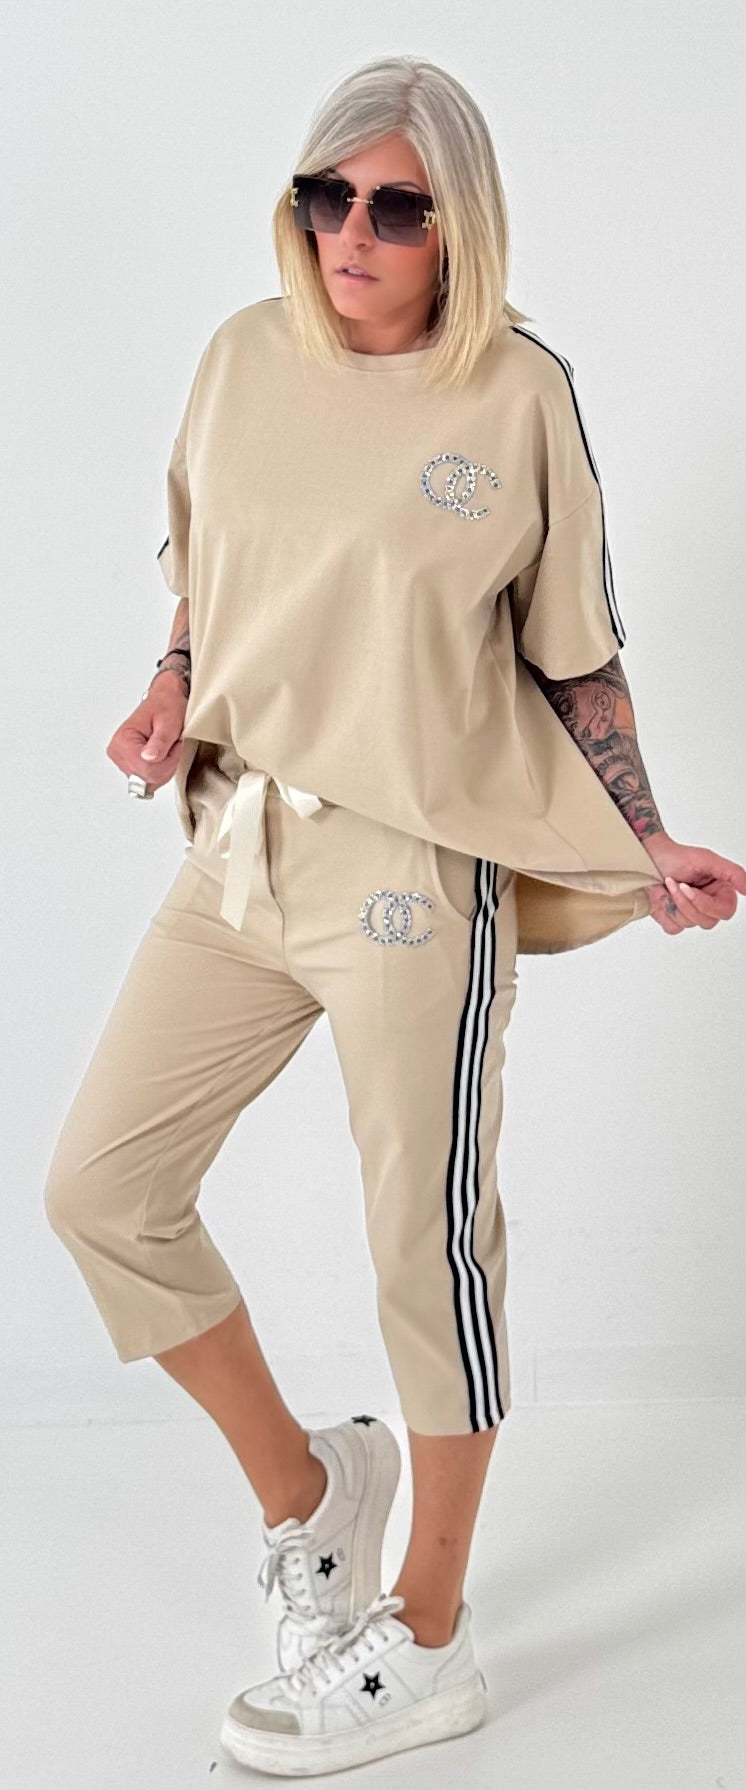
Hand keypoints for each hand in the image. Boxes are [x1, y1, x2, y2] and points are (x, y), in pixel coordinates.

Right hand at [106, 673, 186, 790]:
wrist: (166, 700)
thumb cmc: (167, 706)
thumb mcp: (169, 722)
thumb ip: (160, 742)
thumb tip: (148, 758)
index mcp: (123, 741)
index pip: (148, 770)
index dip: (168, 760)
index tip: (172, 743)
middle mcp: (118, 753)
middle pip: (149, 778)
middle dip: (168, 764)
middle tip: (170, 744)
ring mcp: (123, 762)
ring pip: (151, 782)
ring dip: (166, 767)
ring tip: (166, 746)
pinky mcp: (131, 767)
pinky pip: (151, 781)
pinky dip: (162, 770)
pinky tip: (161, 755)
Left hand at [641, 832, 745, 934]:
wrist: (649, 858)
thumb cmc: (676, 856)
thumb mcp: (707, 859)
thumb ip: (732, 873)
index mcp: (720, 891)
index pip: (725, 911)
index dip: (706, 904)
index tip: (689, 889)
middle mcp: (708, 904)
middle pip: (706, 921)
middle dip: (686, 903)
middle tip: (676, 883)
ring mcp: (691, 914)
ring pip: (688, 924)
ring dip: (673, 903)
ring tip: (668, 885)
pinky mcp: (674, 920)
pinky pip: (673, 927)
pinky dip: (664, 911)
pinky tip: (662, 897)